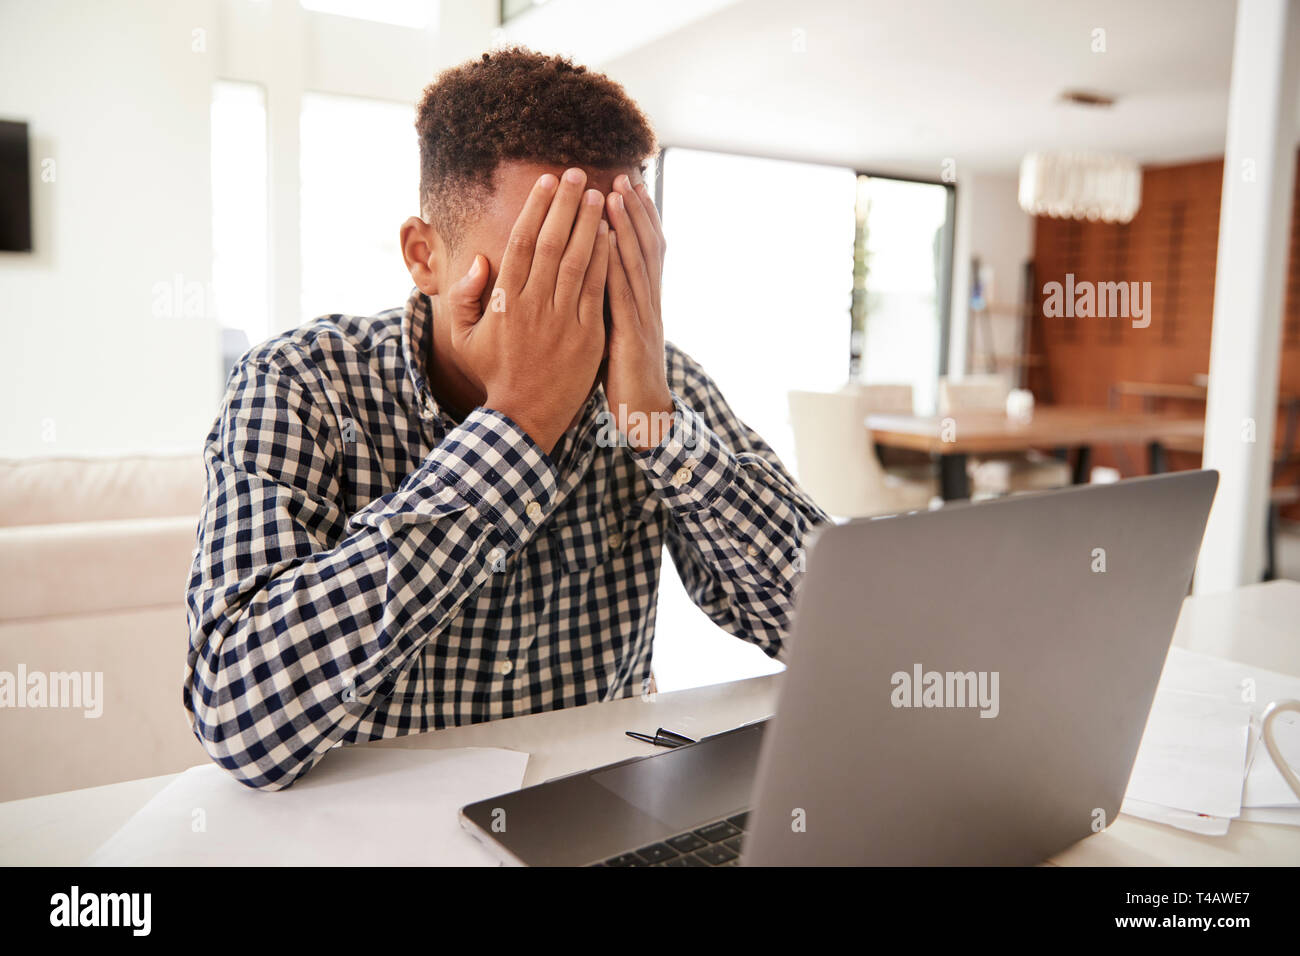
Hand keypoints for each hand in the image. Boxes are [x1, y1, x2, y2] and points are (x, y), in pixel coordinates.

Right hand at [444, 169, 609, 454]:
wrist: (523, 417)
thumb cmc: (493, 375)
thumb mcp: (464, 338)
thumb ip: (464, 297)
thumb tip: (478, 260)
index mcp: (504, 301)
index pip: (522, 242)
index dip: (535, 208)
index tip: (546, 182)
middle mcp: (534, 304)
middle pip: (552, 242)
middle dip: (566, 204)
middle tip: (577, 174)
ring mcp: (563, 319)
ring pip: (578, 261)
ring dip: (589, 224)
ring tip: (598, 195)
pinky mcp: (588, 335)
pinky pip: (598, 289)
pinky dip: (604, 260)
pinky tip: (612, 236)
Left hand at [604, 175, 673, 451]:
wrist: (644, 413)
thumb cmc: (624, 375)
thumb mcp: (618, 333)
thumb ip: (610, 303)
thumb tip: (595, 275)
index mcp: (643, 301)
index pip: (645, 250)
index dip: (638, 218)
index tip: (626, 185)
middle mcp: (647, 303)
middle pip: (645, 247)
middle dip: (635, 211)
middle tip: (623, 176)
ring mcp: (642, 318)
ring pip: (635, 263)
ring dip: (625, 226)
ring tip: (614, 194)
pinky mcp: (630, 336)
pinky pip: (620, 293)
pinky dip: (613, 264)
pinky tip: (604, 241)